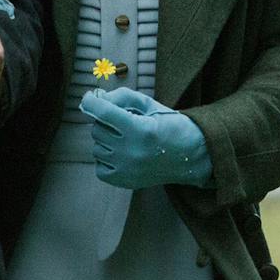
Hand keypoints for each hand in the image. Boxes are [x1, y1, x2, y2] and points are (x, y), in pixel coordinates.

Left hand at [79, 86, 212, 189]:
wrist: (191, 156)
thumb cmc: (169, 124)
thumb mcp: (149, 104)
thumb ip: (121, 97)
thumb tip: (95, 99)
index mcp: (140, 129)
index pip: (103, 112)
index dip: (90, 102)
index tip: (88, 98)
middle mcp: (132, 152)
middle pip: (97, 129)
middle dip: (106, 122)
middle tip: (123, 122)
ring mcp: (127, 170)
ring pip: (96, 147)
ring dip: (106, 140)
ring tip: (126, 139)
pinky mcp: (125, 182)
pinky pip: (99, 167)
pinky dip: (106, 158)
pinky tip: (121, 153)